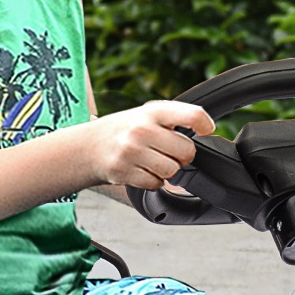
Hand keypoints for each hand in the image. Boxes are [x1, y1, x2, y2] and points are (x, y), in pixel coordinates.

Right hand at [84, 100, 213, 191]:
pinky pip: (156, 184)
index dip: (205, 125)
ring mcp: (131, 151)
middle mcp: (142, 129)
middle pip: (186, 151)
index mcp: (153, 111)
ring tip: (154, 161)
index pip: (192, 115)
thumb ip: (173, 119)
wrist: (88, 146)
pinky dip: (153, 181)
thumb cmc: (125, 130)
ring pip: (172, 171)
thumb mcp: (147, 114)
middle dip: (183, 155)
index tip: (206, 130)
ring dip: (168, 170)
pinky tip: (142, 170)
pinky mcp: (123, 172)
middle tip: (171, 152)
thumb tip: (205, 130)